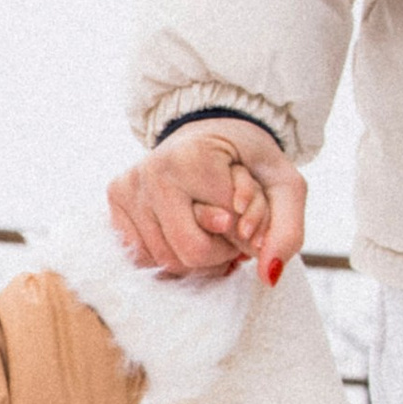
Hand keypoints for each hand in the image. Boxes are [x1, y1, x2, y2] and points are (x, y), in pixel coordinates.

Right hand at [108, 122, 307, 283]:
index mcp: (191, 158)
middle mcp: (151, 171)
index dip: (245, 234)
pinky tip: (181, 229)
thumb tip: (269, 275)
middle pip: (189, 254)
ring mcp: (128, 186)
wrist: (210, 128)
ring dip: (195, 257)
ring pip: (165, 261)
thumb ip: (287, 231)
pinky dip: (168, 252)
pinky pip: (143, 255)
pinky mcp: (115, 199)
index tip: (248, 211)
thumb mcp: (285, 186)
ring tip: (207, 228)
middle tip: (230, 228)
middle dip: (219, 252)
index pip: (224, 232)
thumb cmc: (249, 159)